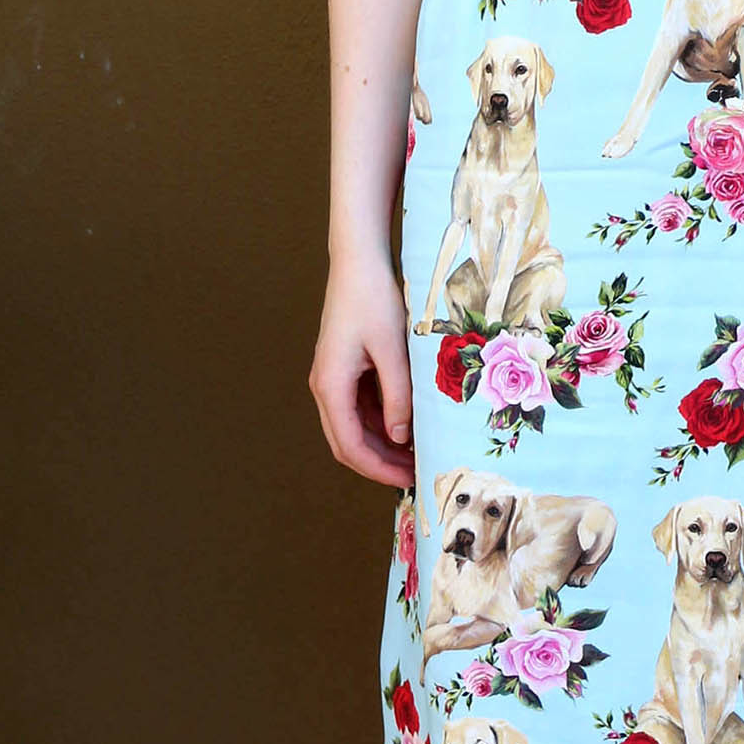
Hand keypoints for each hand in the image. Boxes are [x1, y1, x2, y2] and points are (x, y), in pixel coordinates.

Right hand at [310, 252, 415, 487]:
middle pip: (347, 443)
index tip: (408, 480)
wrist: (357, 263)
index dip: (378, 469)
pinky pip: (360, 409)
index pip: (350, 446)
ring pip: (353, 428)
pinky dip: (381, 424)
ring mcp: (333, 379)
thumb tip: (401, 437)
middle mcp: (325, 387)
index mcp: (331, 385)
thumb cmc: (373, 299)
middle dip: (380, 464)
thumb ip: (398, 396)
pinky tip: (408, 427)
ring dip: (382, 446)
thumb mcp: (392, 350)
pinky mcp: (345, 371)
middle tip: (417, 474)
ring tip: (417, 454)